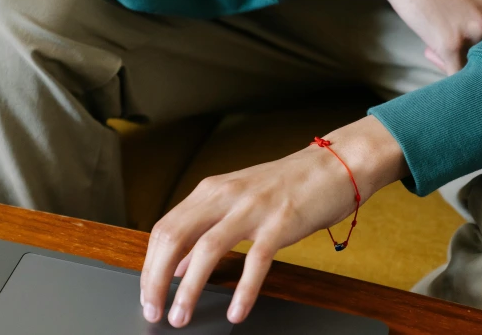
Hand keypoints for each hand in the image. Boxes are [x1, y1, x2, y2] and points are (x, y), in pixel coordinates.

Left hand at [140, 116, 407, 326]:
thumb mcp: (236, 201)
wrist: (333, 164)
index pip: (164, 228)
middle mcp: (224, 195)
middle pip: (173, 237)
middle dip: (156, 278)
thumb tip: (177, 263)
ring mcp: (251, 208)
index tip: (148, 292)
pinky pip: (255, 261)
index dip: (150, 263)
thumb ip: (205, 228)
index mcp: (210, 190)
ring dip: (188, 288)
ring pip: (205, 249)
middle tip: (154, 310)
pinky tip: (235, 312)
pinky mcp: (280, 223)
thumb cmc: (285, 184)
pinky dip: (243, 290)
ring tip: (181, 316)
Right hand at [380, 0, 481, 74]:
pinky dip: (445, 68)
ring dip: (457, 58)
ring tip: (437, 41)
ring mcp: (476, 31)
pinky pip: (456, 73)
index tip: (480, 43)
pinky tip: (434, 55)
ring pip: (475, 64)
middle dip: (476, 51)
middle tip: (456, 41)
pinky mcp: (450, 44)